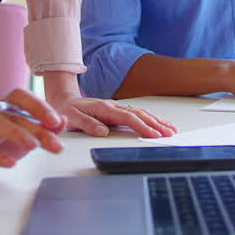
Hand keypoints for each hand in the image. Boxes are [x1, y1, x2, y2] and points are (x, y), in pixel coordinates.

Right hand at [0, 88, 67, 180]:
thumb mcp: (23, 136)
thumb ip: (43, 128)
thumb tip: (63, 121)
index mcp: (6, 108)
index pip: (21, 97)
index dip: (39, 106)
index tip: (55, 121)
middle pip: (15, 115)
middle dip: (38, 130)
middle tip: (55, 145)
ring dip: (17, 133)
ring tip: (32, 146)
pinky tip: (10, 163)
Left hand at [48, 93, 178, 137]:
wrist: (64, 100)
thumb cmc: (67, 110)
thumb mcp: (72, 118)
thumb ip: (87, 124)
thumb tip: (103, 131)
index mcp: (105, 108)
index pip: (128, 118)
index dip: (142, 127)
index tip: (154, 135)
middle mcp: (113, 106)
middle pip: (140, 115)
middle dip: (156, 124)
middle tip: (169, 134)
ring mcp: (117, 107)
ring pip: (142, 113)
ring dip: (157, 121)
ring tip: (171, 129)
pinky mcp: (118, 111)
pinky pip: (137, 114)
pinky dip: (151, 119)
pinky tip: (159, 123)